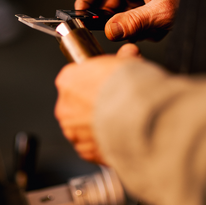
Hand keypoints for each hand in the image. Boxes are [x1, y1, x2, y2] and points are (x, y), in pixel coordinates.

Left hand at [54, 44, 141, 163]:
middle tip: (115, 105)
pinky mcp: (85, 151)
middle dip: (92, 106)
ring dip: (96, 126)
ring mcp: (73, 132)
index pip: (75, 78)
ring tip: (119, 124)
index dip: (93, 81)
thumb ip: (124, 59)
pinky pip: (91, 146)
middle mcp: (65, 107)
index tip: (105, 84)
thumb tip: (129, 53)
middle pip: (76, 104)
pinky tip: (118, 137)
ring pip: (82, 127)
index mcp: (69, 80)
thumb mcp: (128, 63)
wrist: (140, 118)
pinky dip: (102, 144)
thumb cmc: (130, 88)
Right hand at [75, 0, 185, 41]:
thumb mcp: (162, 13)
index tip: (80, 19)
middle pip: (106, 3)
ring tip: (150, 29)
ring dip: (130, 28)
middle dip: (114, 22)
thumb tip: (110, 32)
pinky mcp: (145, 5)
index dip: (84, 0)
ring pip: (118, 16)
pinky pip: (132, 21)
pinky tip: (156, 29)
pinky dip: (141, 30)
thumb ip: (134, 23)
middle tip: (125, 33)